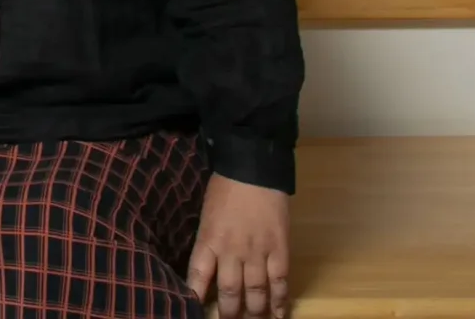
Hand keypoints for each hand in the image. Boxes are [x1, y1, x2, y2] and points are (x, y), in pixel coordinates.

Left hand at [187, 174, 290, 317]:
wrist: (254, 170)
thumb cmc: (225, 189)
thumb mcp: (206, 215)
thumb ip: (208, 241)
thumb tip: (208, 266)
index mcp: (208, 239)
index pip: (198, 275)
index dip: (195, 295)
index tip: (194, 310)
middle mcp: (232, 251)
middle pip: (230, 291)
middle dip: (229, 313)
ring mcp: (258, 252)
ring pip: (256, 292)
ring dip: (255, 312)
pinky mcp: (280, 250)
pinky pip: (280, 282)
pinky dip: (280, 301)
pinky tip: (279, 315)